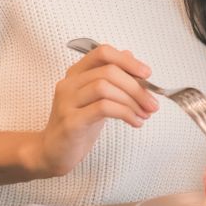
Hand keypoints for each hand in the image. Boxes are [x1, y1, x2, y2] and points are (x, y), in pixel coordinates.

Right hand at [31, 44, 159, 177]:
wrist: (53, 153)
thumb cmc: (79, 124)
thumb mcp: (97, 98)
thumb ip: (111, 78)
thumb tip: (131, 57)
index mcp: (76, 73)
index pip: (103, 52)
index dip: (128, 61)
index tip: (147, 74)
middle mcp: (69, 84)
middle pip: (108, 71)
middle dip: (136, 87)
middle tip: (152, 103)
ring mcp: (67, 102)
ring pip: (106, 87)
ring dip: (132, 101)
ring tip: (145, 114)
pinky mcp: (71, 121)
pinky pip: (103, 108)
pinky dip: (125, 113)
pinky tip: (135, 122)